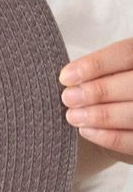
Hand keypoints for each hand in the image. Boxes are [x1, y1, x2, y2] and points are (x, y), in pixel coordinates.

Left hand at [59, 37, 132, 162]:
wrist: (124, 116)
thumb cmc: (112, 89)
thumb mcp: (111, 73)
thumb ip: (97, 74)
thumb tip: (69, 81)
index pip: (126, 54)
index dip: (96, 65)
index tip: (66, 76)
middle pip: (132, 84)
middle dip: (97, 92)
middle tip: (68, 98)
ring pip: (132, 113)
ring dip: (99, 115)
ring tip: (73, 116)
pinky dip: (108, 137)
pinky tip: (86, 130)